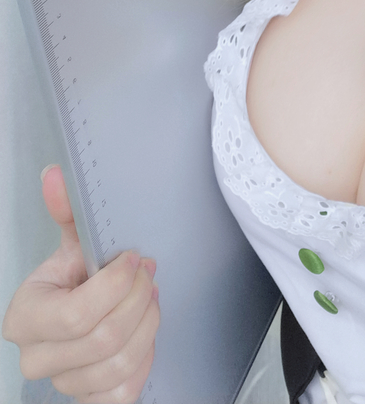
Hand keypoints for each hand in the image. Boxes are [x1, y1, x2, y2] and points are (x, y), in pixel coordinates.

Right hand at [1, 165, 159, 403]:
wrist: (78, 317)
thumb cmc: (75, 279)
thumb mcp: (72, 244)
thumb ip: (67, 211)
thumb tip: (56, 174)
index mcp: (25, 319)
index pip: (79, 313)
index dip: (118, 284)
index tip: (134, 258)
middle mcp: (36, 359)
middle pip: (105, 339)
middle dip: (139, 299)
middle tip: (149, 274)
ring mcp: (63, 384)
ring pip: (120, 364)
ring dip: (147, 324)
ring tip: (150, 298)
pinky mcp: (89, 401)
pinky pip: (124, 393)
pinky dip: (144, 359)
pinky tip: (143, 332)